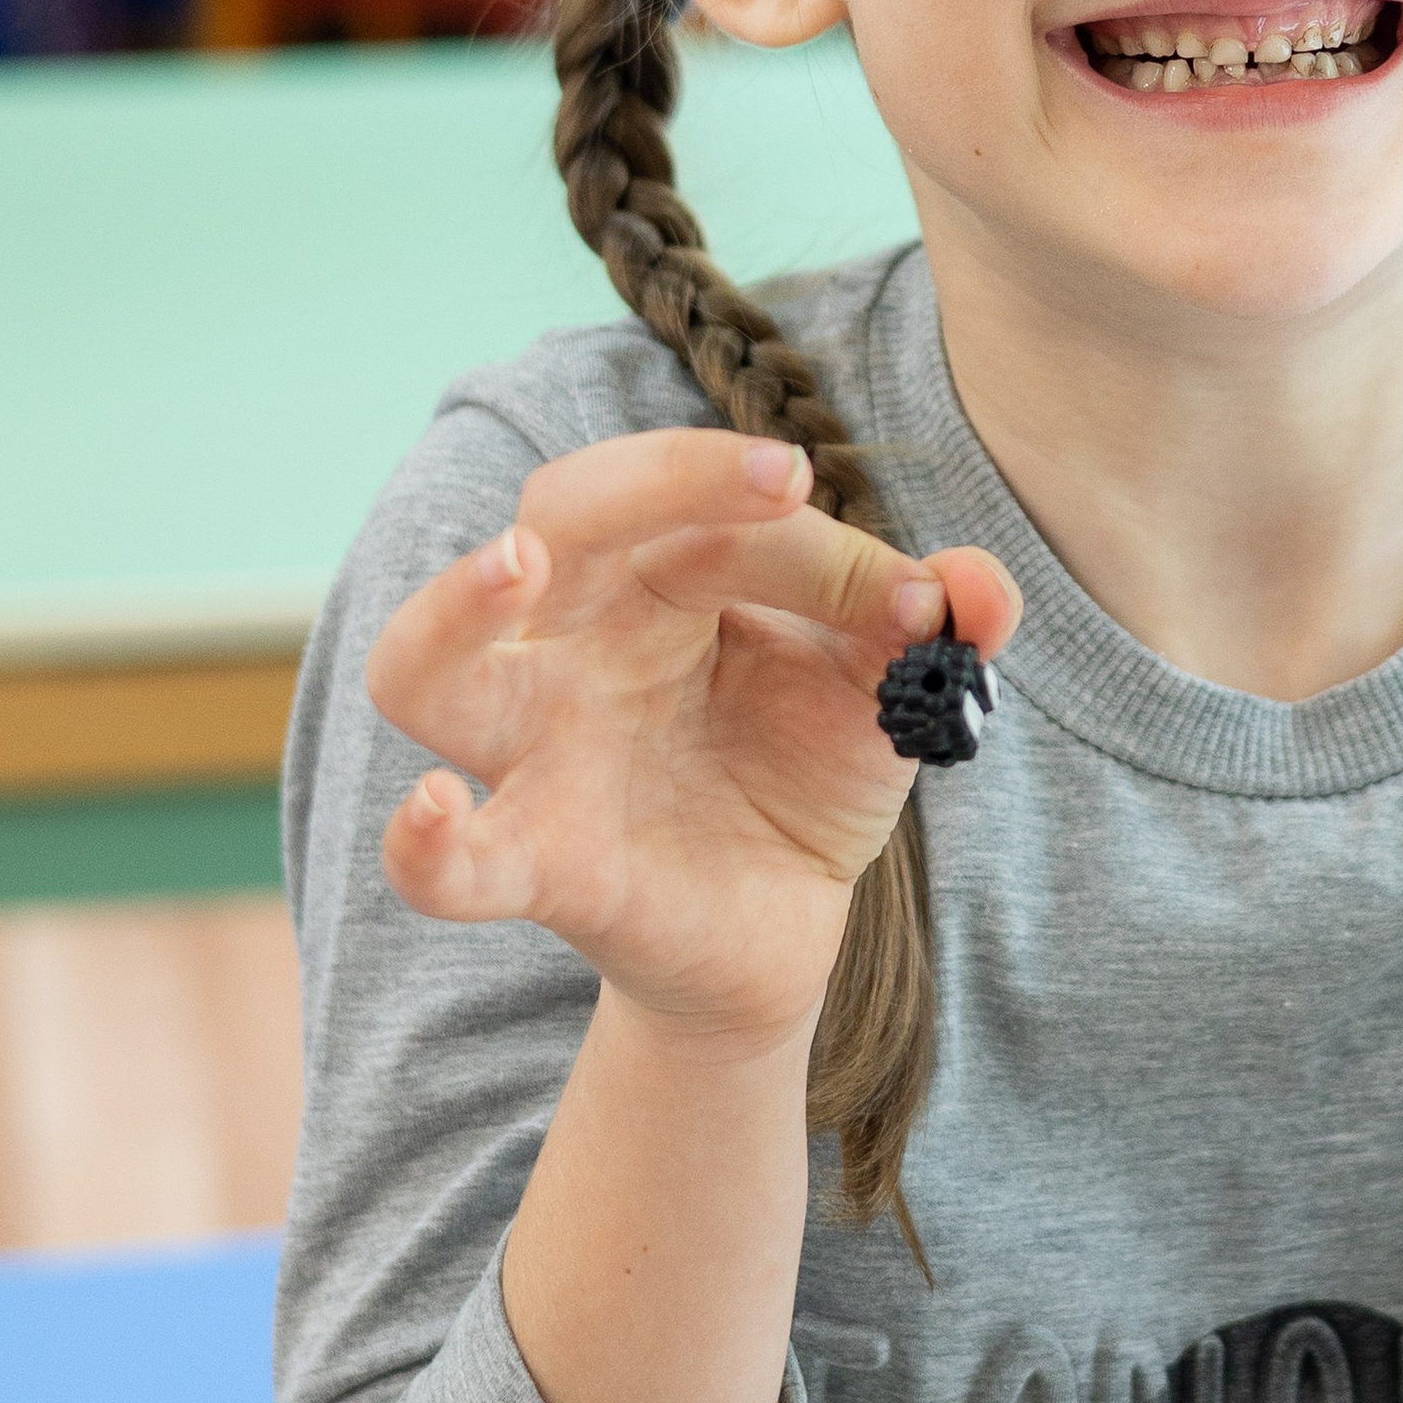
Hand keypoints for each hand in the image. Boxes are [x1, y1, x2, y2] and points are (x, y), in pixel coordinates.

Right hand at [367, 429, 1018, 1052]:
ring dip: (453, 608)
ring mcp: (537, 754)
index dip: (804, 530)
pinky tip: (437, 808)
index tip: (906, 592)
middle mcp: (571, 644)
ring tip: (514, 567)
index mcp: (650, 577)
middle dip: (651, 481)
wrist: (786, 921)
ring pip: (420, 665)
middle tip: (772, 483)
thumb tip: (981, 590)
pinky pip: (442, 865)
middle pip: (552, 515)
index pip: (698, 507)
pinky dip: (423, 844)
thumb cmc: (804, 770)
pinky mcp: (538, 866)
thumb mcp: (887, 691)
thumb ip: (939, 628)